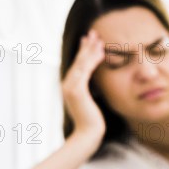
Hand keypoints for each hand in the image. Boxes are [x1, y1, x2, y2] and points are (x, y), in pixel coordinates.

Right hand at [61, 29, 106, 146]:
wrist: (87, 135)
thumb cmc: (90, 123)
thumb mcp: (88, 105)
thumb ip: (87, 95)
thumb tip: (91, 93)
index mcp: (70, 87)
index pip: (77, 65)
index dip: (83, 52)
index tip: (89, 40)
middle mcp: (67, 84)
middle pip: (78, 60)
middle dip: (86, 46)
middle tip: (94, 32)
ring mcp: (70, 87)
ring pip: (82, 63)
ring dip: (91, 49)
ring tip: (99, 38)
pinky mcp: (77, 90)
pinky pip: (86, 71)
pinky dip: (93, 60)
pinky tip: (101, 52)